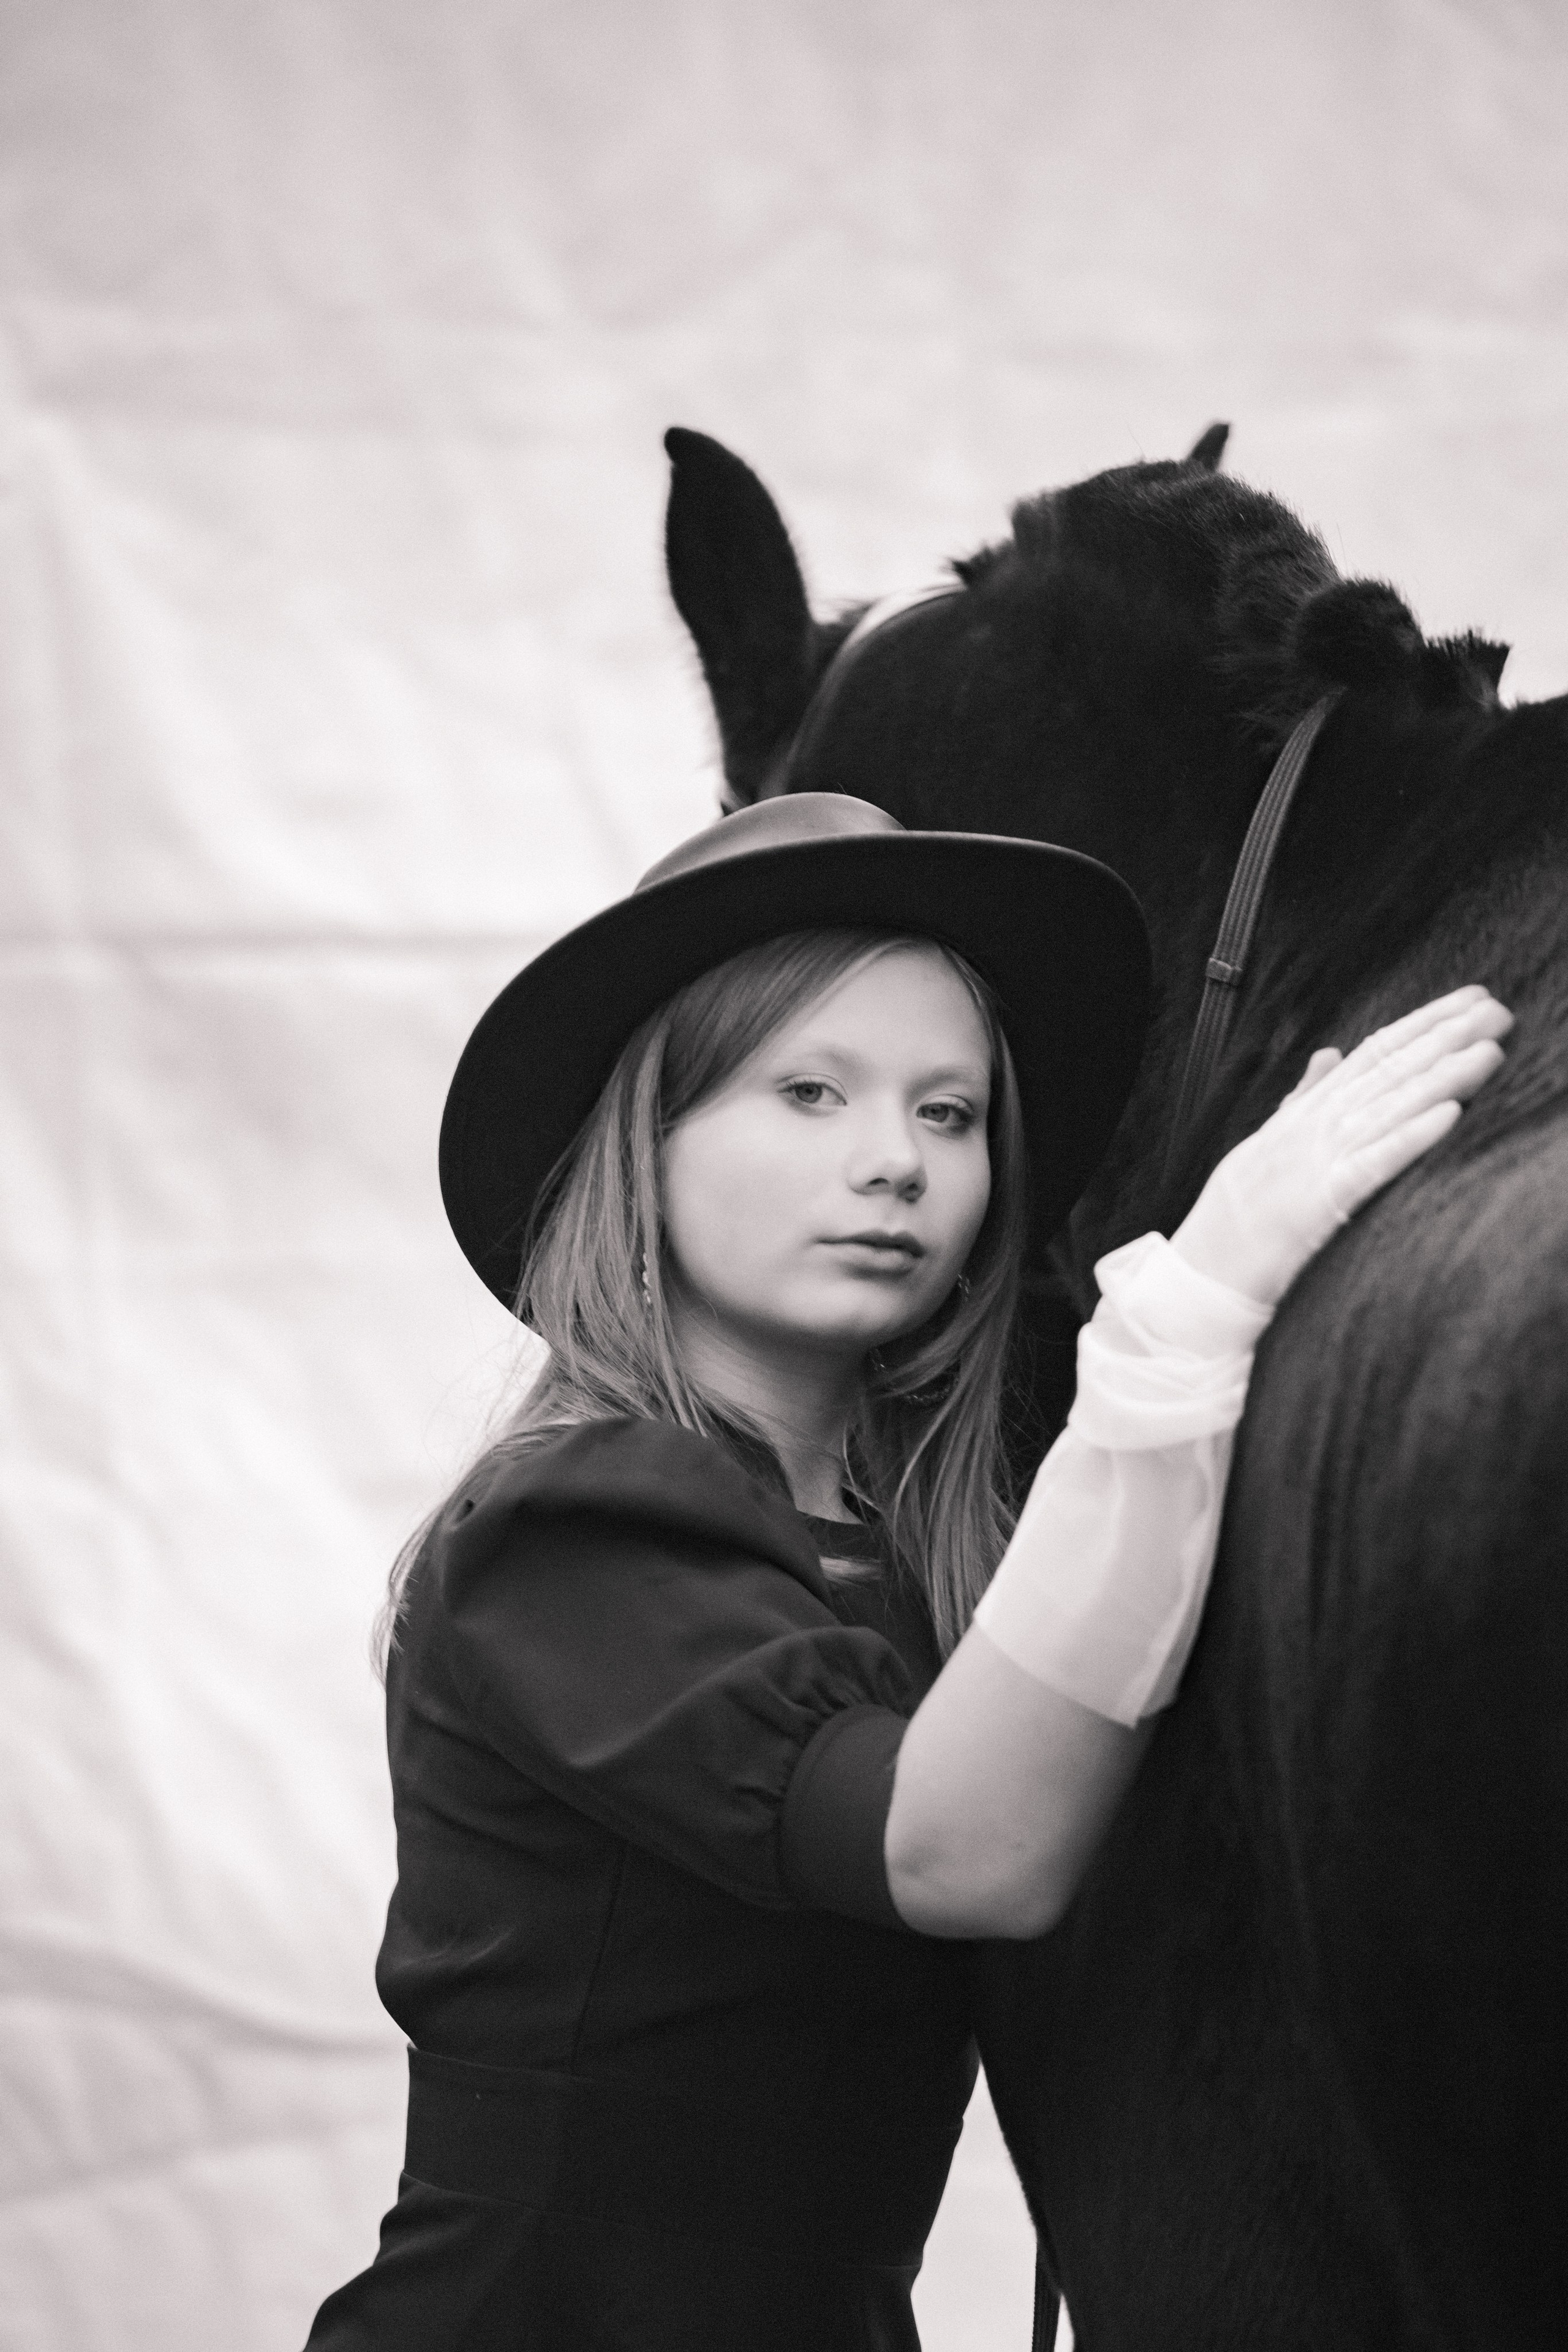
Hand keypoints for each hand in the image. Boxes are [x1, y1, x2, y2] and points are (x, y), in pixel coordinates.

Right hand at [1172, 984, 1513, 1306]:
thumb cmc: (1242, 1206)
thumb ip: (1304, 1095)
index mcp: (1309, 1109)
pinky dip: (1411, 1138)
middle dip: (1447, 1038)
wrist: (1208, 1261)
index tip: (1471, 998)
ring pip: (1391, 1108)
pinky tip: (1448, 1115)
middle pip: (1390, 1071)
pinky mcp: (1324, 1201)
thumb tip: (1329, 1053)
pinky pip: (1375, 1164)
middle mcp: (1317, 1125)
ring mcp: (1319, 1159)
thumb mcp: (1271, 1138)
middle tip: (1498, 1011)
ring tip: (1489, 1053)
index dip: (1424, 1022)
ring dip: (1444, 1078)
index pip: (1375, 1052)